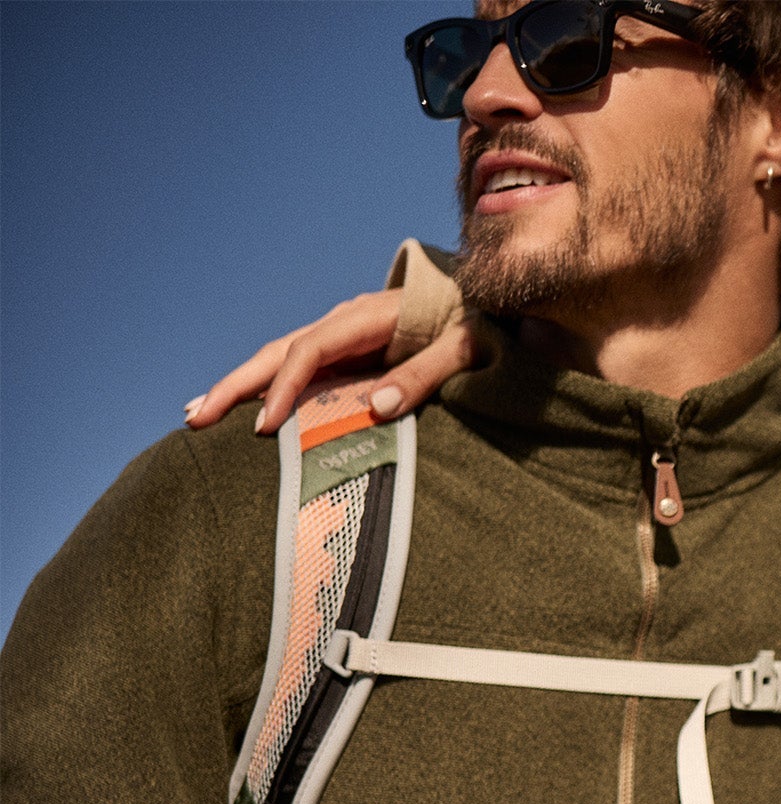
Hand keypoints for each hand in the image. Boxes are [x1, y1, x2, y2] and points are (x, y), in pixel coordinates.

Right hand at [185, 290, 476, 435]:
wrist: (488, 302)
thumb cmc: (480, 326)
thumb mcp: (461, 349)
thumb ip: (423, 375)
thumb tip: (376, 409)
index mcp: (367, 318)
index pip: (310, 352)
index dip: (283, 388)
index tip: (264, 426)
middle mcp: (344, 322)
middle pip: (278, 352)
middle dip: (235, 385)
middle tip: (195, 417)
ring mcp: (342, 334)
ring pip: (279, 358)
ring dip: (239, 384)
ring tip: (198, 413)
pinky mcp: (348, 349)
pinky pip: (298, 367)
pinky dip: (266, 385)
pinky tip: (244, 407)